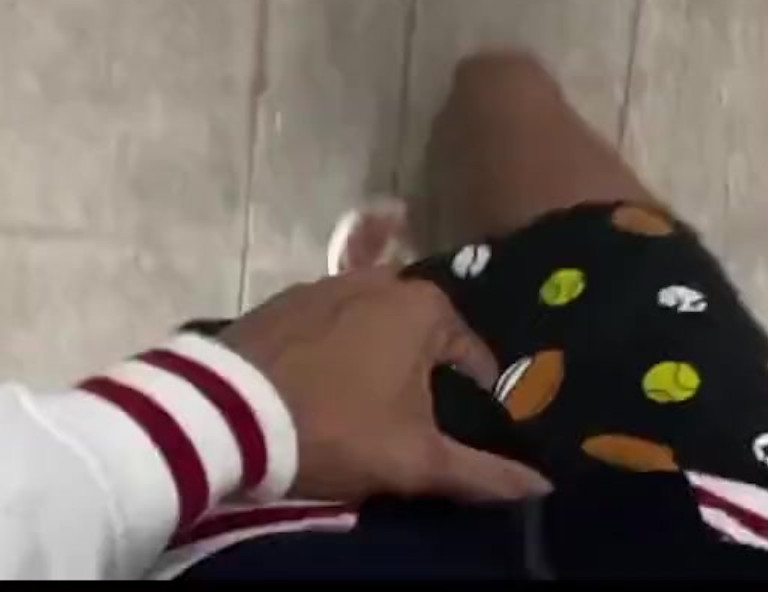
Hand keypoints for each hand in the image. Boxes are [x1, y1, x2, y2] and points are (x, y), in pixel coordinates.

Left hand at [219, 267, 550, 502]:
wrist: (225, 413)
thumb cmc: (335, 429)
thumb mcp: (415, 461)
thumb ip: (483, 473)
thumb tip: (542, 487)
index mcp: (424, 308)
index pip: (472, 355)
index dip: (476, 399)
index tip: (463, 433)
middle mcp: (380, 280)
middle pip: (421, 334)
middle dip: (423, 374)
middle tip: (412, 421)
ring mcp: (326, 284)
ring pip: (373, 326)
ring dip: (377, 360)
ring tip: (366, 408)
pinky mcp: (282, 300)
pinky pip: (328, 325)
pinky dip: (335, 350)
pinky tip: (323, 386)